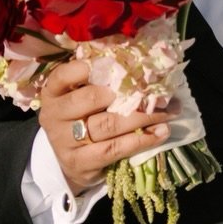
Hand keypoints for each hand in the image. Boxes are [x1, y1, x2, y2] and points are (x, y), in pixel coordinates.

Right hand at [37, 59, 172, 195]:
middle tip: (154, 90)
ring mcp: (64, 141)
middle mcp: (55, 115)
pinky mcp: (79, 162)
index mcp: (54, 93)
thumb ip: (100, 81)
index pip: (64, 75)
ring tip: (168, 112)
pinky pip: (114, 149)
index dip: (86, 68)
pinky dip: (141, 140)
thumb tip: (140, 65)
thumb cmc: (83, 119)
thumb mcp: (81, 97)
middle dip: (126, 92)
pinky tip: (161, 132)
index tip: (116, 61)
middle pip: (91, 98)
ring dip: (143, 116)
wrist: (70, 161)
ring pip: (108, 124)